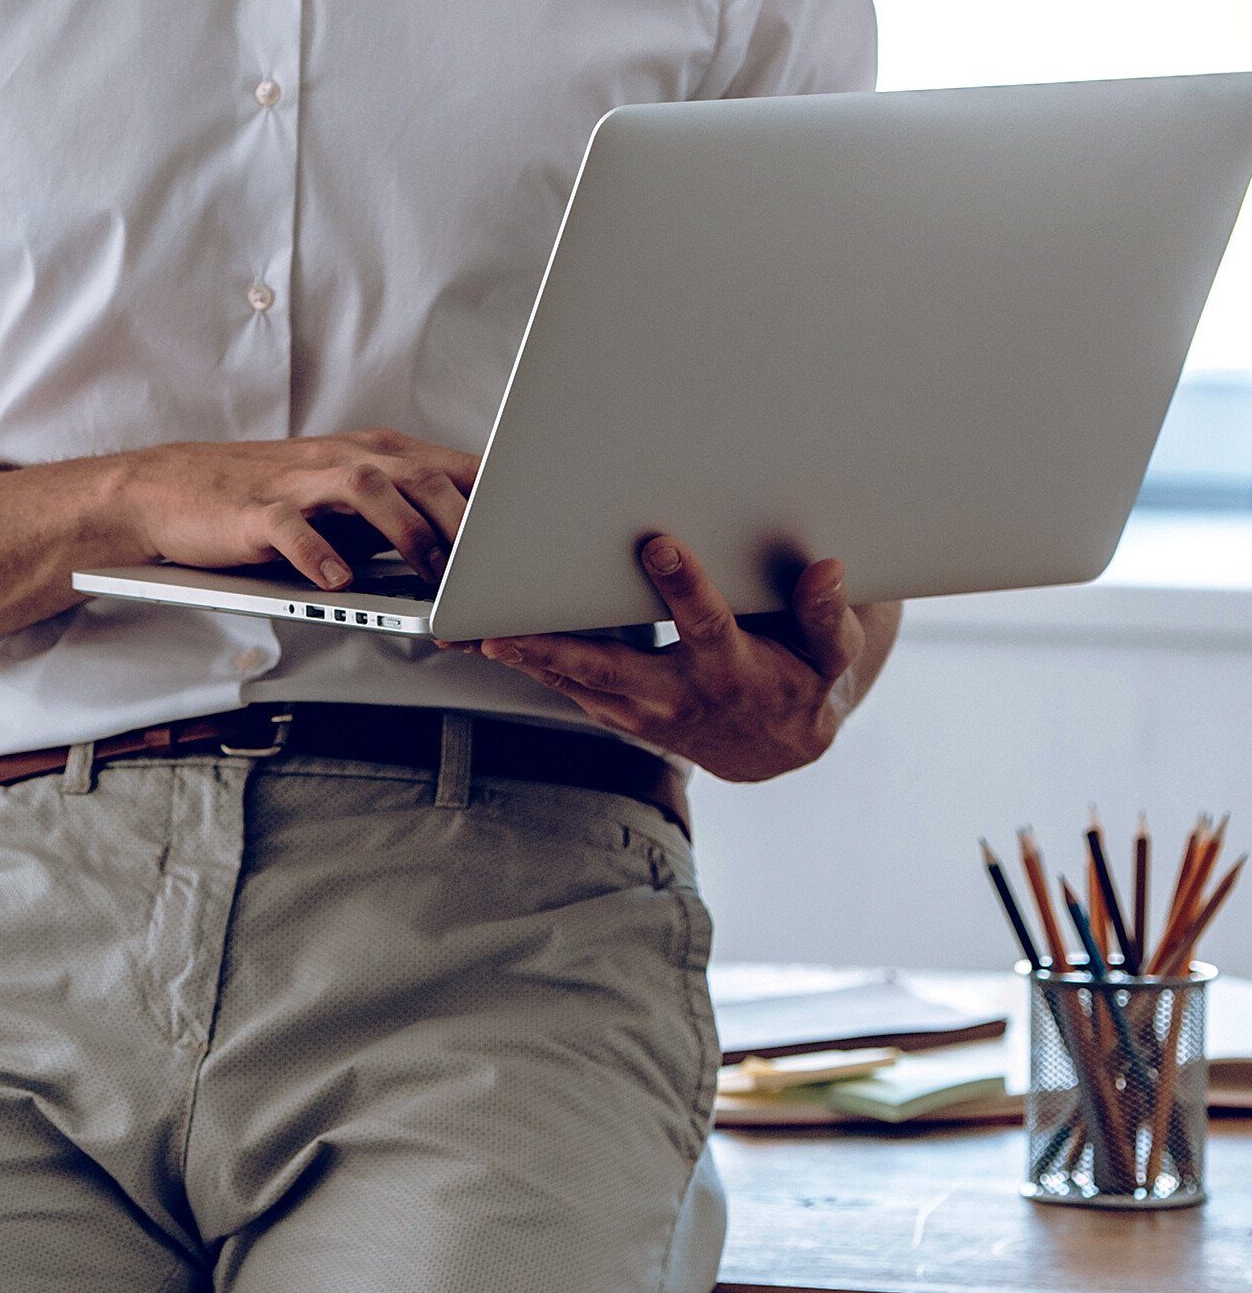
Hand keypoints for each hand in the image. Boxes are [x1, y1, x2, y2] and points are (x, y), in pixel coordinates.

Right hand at [113, 431, 478, 588]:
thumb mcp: (341, 496)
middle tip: (492, 566)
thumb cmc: (264, 496)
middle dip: (462, 518)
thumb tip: (467, 547)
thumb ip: (397, 511)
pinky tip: (338, 579)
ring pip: (366, 489)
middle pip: (417, 473)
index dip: (493, 497)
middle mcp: (338, 459)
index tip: (531, 534)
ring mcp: (296, 482)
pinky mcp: (254, 512)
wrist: (171, 489)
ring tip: (431, 575)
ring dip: (407, 532)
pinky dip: (319, 552)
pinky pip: (291, 527)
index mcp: (368, 455)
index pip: (446, 464)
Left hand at [472, 533, 897, 782]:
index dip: (684, 587)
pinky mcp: (612, 709)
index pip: (705, 625)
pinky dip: (519, 660)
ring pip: (571, 680)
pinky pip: (560, 683)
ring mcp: (639, 710)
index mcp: (733, 670)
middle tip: (506, 623)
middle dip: (559, 644)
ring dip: (519, 656)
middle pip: (611, 668)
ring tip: (464, 628)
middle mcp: (679, 696)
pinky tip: (471, 636)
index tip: (658, 545)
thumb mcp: (829, 652)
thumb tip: (826, 568)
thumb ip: (827, 613)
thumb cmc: (801, 680)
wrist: (776, 747)